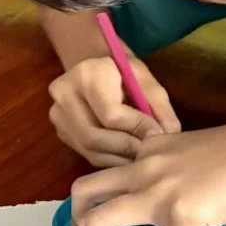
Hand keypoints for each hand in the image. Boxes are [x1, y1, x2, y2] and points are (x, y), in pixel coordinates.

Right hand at [48, 56, 179, 166]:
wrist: (93, 66)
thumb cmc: (123, 70)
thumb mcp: (145, 80)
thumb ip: (158, 107)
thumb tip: (167, 136)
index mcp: (86, 74)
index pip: (111, 114)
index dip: (136, 128)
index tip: (157, 134)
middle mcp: (63, 95)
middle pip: (94, 137)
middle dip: (127, 148)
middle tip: (149, 152)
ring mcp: (57, 116)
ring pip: (89, 150)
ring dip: (119, 158)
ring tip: (141, 157)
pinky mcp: (61, 133)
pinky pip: (87, 155)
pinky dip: (110, 160)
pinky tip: (127, 156)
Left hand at [65, 118, 225, 225]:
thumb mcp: (194, 146)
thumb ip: (172, 164)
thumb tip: (166, 189)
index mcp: (150, 149)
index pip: (108, 169)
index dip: (95, 194)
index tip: (90, 212)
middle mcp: (145, 168)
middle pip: (86, 190)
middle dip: (74, 220)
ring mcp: (160, 193)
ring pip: (101, 220)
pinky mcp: (181, 218)